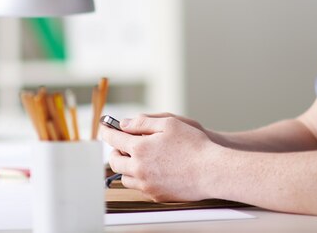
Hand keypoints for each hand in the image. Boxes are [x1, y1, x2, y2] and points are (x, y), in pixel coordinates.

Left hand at [100, 114, 218, 201]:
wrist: (212, 171)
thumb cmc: (194, 145)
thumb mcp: (168, 122)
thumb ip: (142, 122)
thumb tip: (124, 124)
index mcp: (139, 148)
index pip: (113, 138)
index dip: (107, 131)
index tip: (105, 128)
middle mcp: (139, 168)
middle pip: (114, 160)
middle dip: (115, 150)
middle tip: (122, 144)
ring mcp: (147, 184)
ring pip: (125, 177)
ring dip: (126, 166)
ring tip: (137, 157)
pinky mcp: (156, 195)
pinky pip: (139, 187)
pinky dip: (139, 178)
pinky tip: (150, 169)